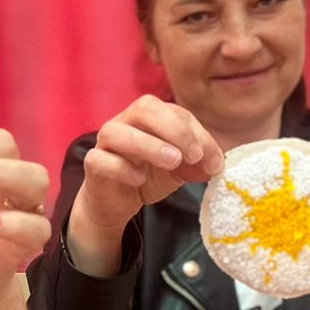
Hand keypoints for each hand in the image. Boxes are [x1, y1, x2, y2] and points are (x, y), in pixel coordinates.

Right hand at [71, 95, 224, 238]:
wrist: (117, 202)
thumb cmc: (147, 176)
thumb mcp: (180, 169)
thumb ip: (197, 163)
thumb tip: (216, 164)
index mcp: (150, 118)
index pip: (175, 112)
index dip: (197, 133)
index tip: (212, 161)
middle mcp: (125, 122)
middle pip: (145, 107)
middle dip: (174, 129)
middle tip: (193, 155)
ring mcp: (105, 142)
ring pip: (118, 131)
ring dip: (149, 145)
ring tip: (173, 162)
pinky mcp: (93, 164)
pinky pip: (100, 160)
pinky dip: (122, 168)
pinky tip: (139, 179)